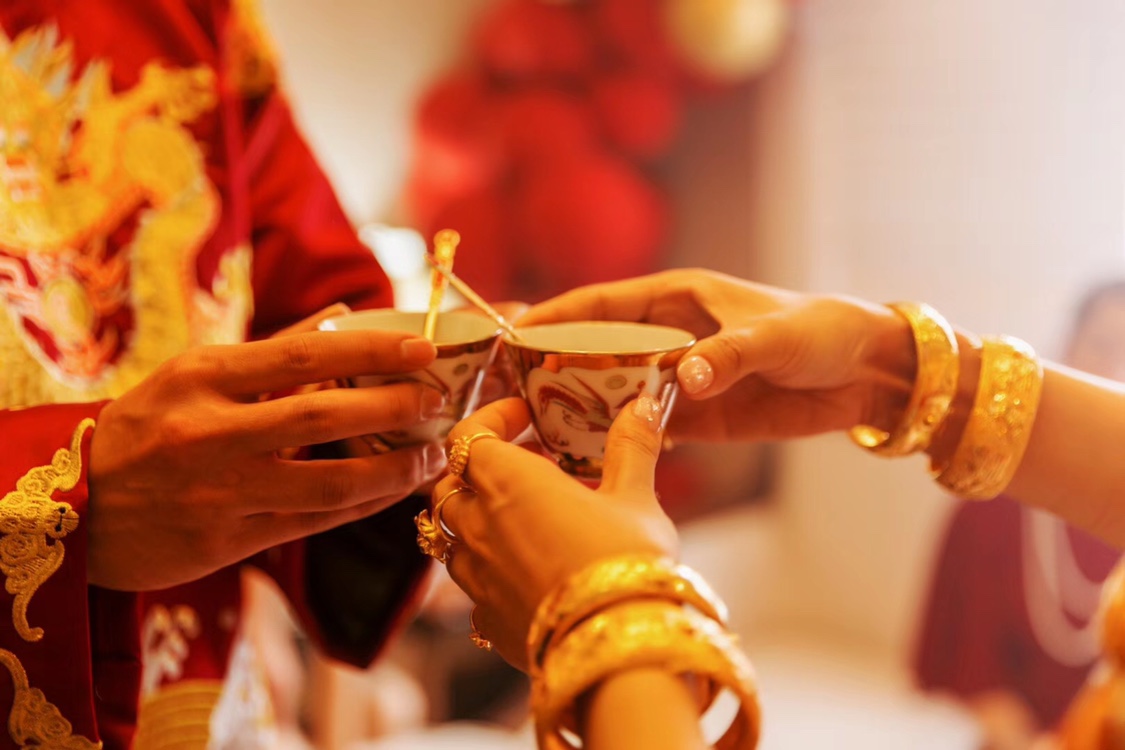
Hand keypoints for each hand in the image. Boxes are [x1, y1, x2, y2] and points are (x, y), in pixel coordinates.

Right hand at [88, 309, 449, 590]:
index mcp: (203, 377)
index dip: (372, 350)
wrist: (74, 509)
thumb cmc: (145, 427)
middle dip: (393, 408)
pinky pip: (313, 523)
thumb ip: (272, 350)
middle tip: (435, 401)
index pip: (304, 354)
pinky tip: (392, 493)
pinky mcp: (227, 542)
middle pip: (324, 416)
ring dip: (393, 470)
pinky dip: (360, 506)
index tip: (423, 349)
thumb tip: (343, 314)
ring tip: (431, 457)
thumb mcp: (191, 374)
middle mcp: (211, 432)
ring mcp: (221, 492)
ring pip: (329, 482)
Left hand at [433, 396, 677, 669]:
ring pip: (451, 537)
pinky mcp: (487, 619)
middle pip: (450, 484)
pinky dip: (489, 571)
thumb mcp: (636, 497)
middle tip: (524, 467)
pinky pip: (470, 587)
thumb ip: (631, 446)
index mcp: (508, 481)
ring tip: (521, 520)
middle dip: (478, 470)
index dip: (490, 419)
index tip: (522, 416)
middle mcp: (479, 525)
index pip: (469, 435)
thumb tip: (645, 404)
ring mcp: (476, 577)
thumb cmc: (626, 563)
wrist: (618, 650)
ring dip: (476, 521)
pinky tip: (526, 573)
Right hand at [520, 268, 912, 441]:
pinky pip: (647, 429)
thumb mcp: (773, 336)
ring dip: (582, 411)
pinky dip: (621, 441)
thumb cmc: (819, 330)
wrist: (865, 373)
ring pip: (615, 394)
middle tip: (510, 395)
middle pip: (597, 351)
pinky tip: (592, 460)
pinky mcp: (699, 417)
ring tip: (537, 434)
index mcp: (678, 298)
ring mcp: (680, 380)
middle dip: (555, 368)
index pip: (602, 304)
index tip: (513, 334)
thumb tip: (678, 380)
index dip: (556, 317)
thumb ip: (726, 356)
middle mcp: (669, 337)